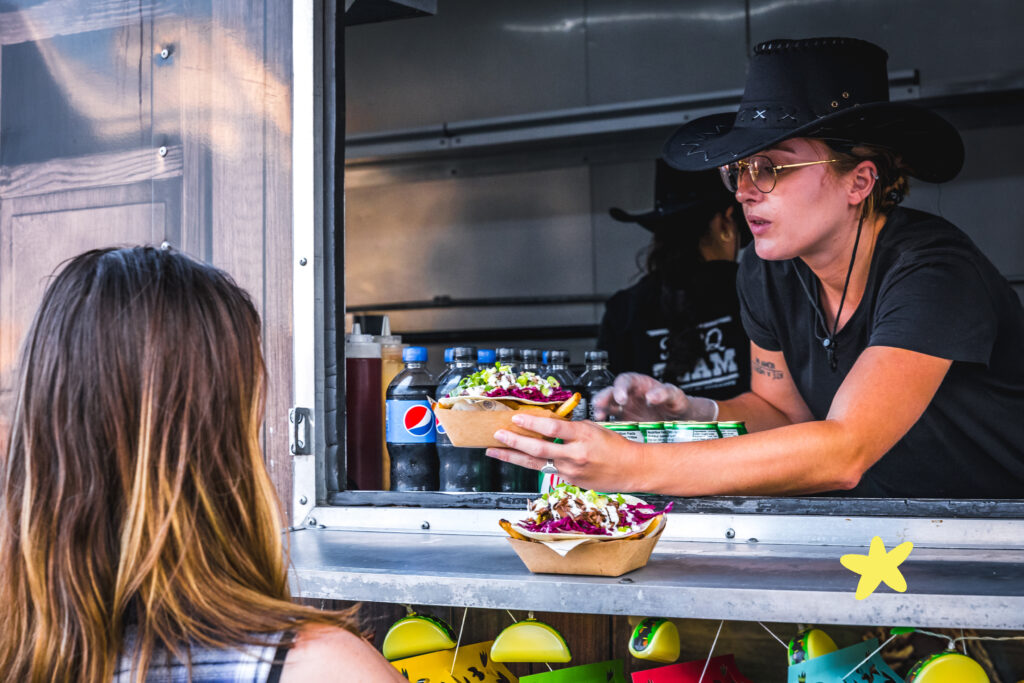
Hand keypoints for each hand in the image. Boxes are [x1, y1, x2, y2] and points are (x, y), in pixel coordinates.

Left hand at [485, 415, 645, 492]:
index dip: (532, 423)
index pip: (552, 429)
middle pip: (539, 448)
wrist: (632, 469)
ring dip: (513, 456)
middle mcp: (575, 454)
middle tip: (497, 435)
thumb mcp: (593, 428)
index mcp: (583, 436)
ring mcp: (571, 470)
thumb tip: (545, 424)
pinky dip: (531, 463)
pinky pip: (547, 470)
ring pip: (536, 463)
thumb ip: (569, 428)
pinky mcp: (570, 481)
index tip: (516, 418)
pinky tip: (518, 458)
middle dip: (514, 441)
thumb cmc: (615, 446)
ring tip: (495, 450)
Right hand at [591, 372, 697, 420]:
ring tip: (599, 417)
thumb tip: (652, 396)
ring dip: (601, 411)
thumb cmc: (676, 403)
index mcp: (639, 384)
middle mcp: (629, 395)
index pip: (625, 381)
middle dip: (603, 398)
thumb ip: (665, 393)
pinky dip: (608, 426)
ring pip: (607, 407)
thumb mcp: (675, 395)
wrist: (680, 420)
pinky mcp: (625, 423)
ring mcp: (625, 410)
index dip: (620, 388)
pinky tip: (606, 431)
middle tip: (600, 405)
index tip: (621, 398)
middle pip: (610, 392)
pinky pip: (613, 423)